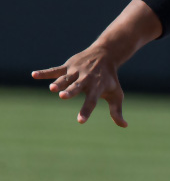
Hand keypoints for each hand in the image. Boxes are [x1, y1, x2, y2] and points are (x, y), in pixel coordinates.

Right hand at [30, 0, 163, 127]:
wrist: (105, 54)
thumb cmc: (110, 79)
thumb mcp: (116, 94)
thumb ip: (116, 111)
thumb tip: (124, 126)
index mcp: (97, 87)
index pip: (91, 101)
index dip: (86, 111)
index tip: (80, 121)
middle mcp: (86, 79)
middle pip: (77, 87)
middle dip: (70, 91)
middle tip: (62, 96)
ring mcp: (76, 71)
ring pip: (65, 78)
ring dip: (58, 83)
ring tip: (52, 89)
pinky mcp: (68, 66)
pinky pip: (55, 70)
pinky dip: (45, 73)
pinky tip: (34, 75)